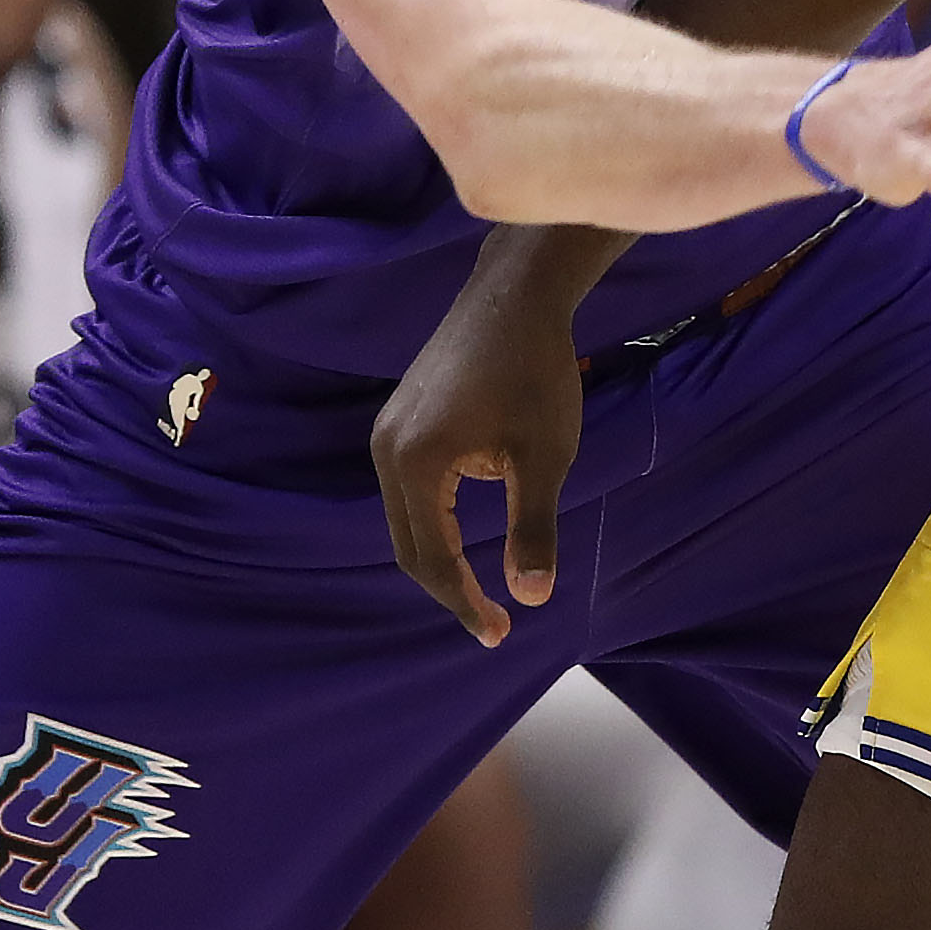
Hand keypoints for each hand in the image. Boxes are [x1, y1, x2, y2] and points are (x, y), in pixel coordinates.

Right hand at [375, 241, 595, 648]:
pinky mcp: (399, 420)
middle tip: (495, 622)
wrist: (513, 296)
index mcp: (416, 466)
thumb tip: (532, 597)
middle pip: (408, 546)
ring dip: (440, 557)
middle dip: (450, 588)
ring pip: (405, 520)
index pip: (432, 559)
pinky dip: (434, 525)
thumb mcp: (544, 457)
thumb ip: (534, 529)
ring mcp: (387, 434)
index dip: (465, 602)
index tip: (501, 632)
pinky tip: (467, 536)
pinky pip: (408, 491)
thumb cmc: (535, 372)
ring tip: (481, 588)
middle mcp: (386, 452)